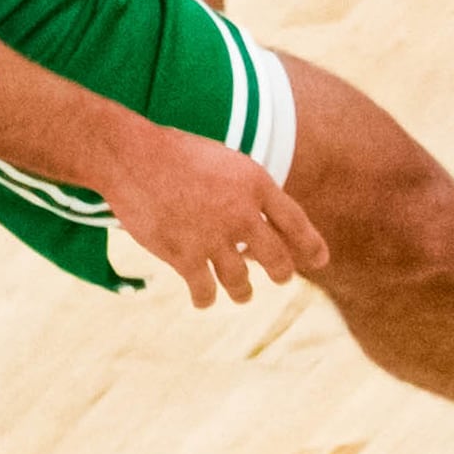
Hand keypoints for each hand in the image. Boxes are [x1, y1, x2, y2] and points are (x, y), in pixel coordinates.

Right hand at [104, 129, 328, 307]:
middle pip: (277, 258)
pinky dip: (205, 299)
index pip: (295, 221)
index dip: (310, 244)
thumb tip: (259, 224)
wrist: (132, 156)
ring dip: (244, 292)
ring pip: (242, 282)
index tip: (320, 260)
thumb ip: (245, 192)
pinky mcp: (186, 257)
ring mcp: (214, 238)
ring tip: (243, 295)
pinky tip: (204, 300)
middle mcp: (242, 213)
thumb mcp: (223, 161)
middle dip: (281, 273)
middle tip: (281, 277)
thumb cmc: (174, 153)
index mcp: (255, 183)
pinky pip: (205, 291)